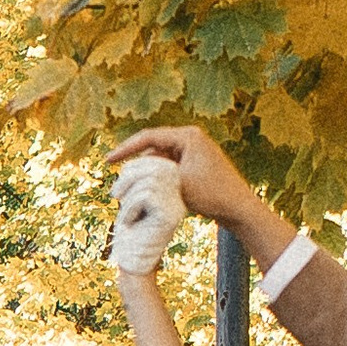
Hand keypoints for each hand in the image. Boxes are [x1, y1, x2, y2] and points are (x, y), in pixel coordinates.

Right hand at [109, 124, 291, 263]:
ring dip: (147, 173)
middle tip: (117, 177)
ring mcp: (194, 152)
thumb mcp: (177, 184)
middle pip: (153, 148)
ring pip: (161, 160)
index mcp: (188, 136)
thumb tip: (128, 175)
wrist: (239, 209)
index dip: (125, 149)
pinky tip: (148, 191)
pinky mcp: (195, 166)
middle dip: (135, 163)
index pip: (148, 137)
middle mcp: (191, 139)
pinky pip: (170, 169)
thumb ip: (152, 176)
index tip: (107, 161)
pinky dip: (158, 179)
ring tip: (132, 189)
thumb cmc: (212, 194)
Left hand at [109, 152, 186, 272]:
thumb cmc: (130, 232)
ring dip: (128, 195)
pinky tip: (129, 223)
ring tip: (124, 214)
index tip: (118, 189)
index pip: (158, 161)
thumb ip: (137, 180)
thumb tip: (131, 160)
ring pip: (149, 180)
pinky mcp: (170, 216)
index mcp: (172, 189)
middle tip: (115, 195)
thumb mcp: (132, 200)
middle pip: (156, 165)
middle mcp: (179, 196)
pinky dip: (129, 208)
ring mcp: (177, 206)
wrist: (134, 263)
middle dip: (129, 174)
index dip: (133, 166)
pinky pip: (145, 196)